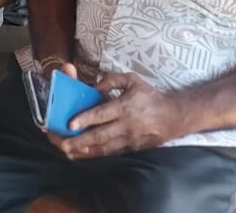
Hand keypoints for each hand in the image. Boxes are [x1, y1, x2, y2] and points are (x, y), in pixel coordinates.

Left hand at [51, 71, 185, 160]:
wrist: (173, 116)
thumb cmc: (150, 96)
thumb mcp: (132, 80)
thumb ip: (112, 80)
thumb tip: (94, 86)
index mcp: (125, 107)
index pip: (102, 115)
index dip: (85, 119)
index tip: (70, 124)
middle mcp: (126, 125)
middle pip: (99, 136)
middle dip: (79, 141)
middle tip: (62, 143)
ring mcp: (129, 140)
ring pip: (104, 148)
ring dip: (84, 151)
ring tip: (67, 151)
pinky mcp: (131, 148)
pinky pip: (111, 152)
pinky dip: (95, 155)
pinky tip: (82, 154)